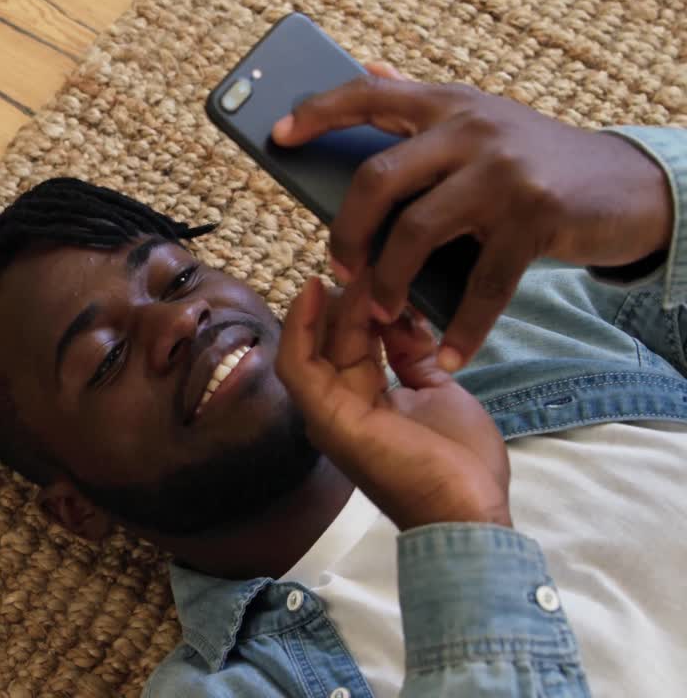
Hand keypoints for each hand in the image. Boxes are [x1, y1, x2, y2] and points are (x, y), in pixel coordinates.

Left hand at [273, 64, 672, 370]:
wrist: (624, 187)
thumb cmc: (533, 162)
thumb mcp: (478, 121)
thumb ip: (422, 105)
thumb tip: (369, 69)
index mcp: (448, 104)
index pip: (370, 95)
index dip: (320, 112)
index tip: (278, 136)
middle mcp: (471, 129)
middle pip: (378, 179)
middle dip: (346, 232)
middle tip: (338, 269)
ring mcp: (503, 173)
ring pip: (417, 232)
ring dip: (389, 283)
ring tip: (382, 314)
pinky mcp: (534, 218)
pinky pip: (482, 285)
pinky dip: (462, 329)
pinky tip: (448, 358)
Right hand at [275, 272, 510, 530]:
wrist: (468, 510)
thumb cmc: (460, 463)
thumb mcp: (439, 391)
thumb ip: (414, 358)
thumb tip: (403, 320)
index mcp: (366, 402)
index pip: (354, 342)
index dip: (367, 305)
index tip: (386, 269)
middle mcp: (340, 404)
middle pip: (336, 338)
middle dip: (352, 297)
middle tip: (373, 257)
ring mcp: (329, 412)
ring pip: (314, 345)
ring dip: (330, 304)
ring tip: (352, 268)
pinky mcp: (326, 416)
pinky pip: (299, 364)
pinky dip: (301, 326)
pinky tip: (316, 291)